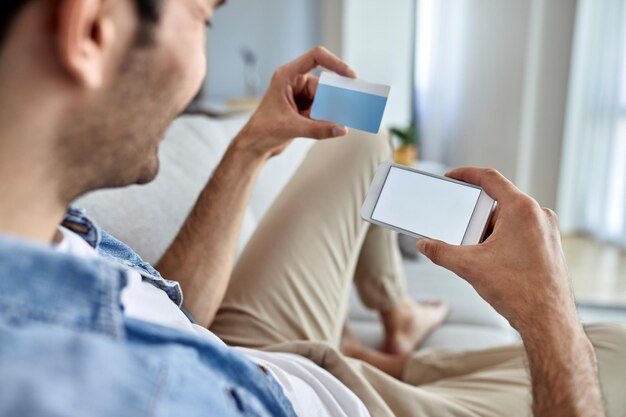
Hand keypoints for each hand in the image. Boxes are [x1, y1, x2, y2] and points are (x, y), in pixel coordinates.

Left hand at [236, 46, 356, 158]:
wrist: (255, 145)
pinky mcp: (304, 108)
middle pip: (323, 84)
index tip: (350, 76)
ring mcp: (300, 95)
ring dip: (330, 111)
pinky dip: (327, 118)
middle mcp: (295, 81)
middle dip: (334, 98)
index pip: (315, 57)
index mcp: (287, 75)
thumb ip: (318, 129)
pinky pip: (322, 109)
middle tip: (346, 110)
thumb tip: (342, 129)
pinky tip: (328, 128)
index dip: (335, 63)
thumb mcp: (292, 127)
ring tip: (334, 124)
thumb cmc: (264, 130)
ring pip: (324, 99)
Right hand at [416, 168, 577, 333]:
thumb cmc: (518, 291)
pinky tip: (493, 263)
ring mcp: (547, 231)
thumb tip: (424, 245)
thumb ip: (441, 252)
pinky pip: (520, 233)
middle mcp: (539, 215)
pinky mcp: (549, 246)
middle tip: (460, 233)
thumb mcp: (469, 267)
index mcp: (522, 209)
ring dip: (488, 232)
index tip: (451, 178)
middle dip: (475, 217)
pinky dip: (502, 241)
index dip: (466, 174)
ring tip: (478, 255)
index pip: (490, 179)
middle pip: (498, 203)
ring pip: (509, 221)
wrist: (548, 322)